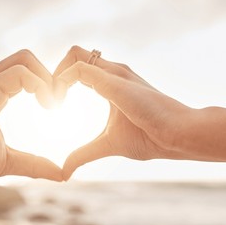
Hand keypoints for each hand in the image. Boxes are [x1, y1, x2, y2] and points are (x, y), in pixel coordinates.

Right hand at [0, 50, 61, 182]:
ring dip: (48, 79)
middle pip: (28, 58)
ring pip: (25, 59)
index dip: (48, 83)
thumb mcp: (4, 162)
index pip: (28, 71)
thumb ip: (32, 164)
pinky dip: (38, 85)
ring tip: (53, 105)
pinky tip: (44, 107)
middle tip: (60, 104)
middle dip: (53, 76)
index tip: (58, 108)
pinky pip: (18, 74)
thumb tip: (61, 174)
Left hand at [54, 46, 191, 179]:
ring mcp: (114, 73)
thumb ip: (83, 154)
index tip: (54, 105)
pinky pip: (80, 68)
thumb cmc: (149, 138)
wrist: (176, 136)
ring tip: (52, 102)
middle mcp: (112, 72)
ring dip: (56, 75)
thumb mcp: (106, 144)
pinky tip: (58, 103)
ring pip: (74, 53)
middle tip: (49, 101)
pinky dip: (62, 81)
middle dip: (54, 74)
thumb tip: (64, 171)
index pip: (79, 67)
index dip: (61, 80)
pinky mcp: (114, 80)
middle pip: (74, 54)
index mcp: (111, 82)